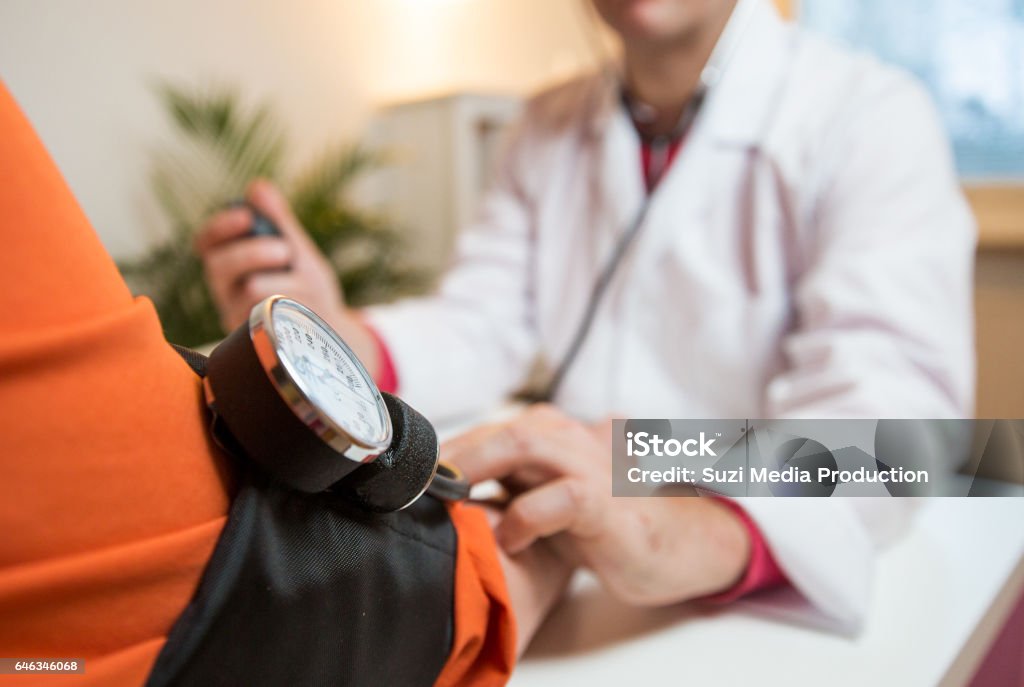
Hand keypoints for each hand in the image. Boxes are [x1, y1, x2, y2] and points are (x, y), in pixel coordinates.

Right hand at [195, 179, 341, 329]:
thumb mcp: (296, 250)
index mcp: (229, 262)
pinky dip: (293, 305)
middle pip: (219, 266)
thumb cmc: (306, 285)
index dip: (220, 227)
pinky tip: (303, 306)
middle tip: (284, 251)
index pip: (206, 242)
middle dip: (253, 253)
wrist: (328, 328)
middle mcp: (224, 289)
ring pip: (249, 291)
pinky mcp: (253, 339)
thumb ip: (277, 221)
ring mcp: (236, 316)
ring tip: (304, 284)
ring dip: (283, 282)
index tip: (246, 215)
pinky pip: (268, 317)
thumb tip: (258, 187)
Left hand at [444, 405, 751, 605]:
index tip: (418, 471)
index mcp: (564, 437)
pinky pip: (563, 498)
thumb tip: (449, 489)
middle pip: (511, 429)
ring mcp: (598, 468)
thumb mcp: (551, 499)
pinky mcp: (610, 504)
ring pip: (531, 446)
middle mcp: (580, 440)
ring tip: (449, 494)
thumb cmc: (606, 525)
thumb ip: (512, 485)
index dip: (458, 447)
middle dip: (462, 450)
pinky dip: (526, 516)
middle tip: (423, 478)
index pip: (502, 429)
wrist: (675, 548)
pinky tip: (508, 538)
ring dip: (481, 466)